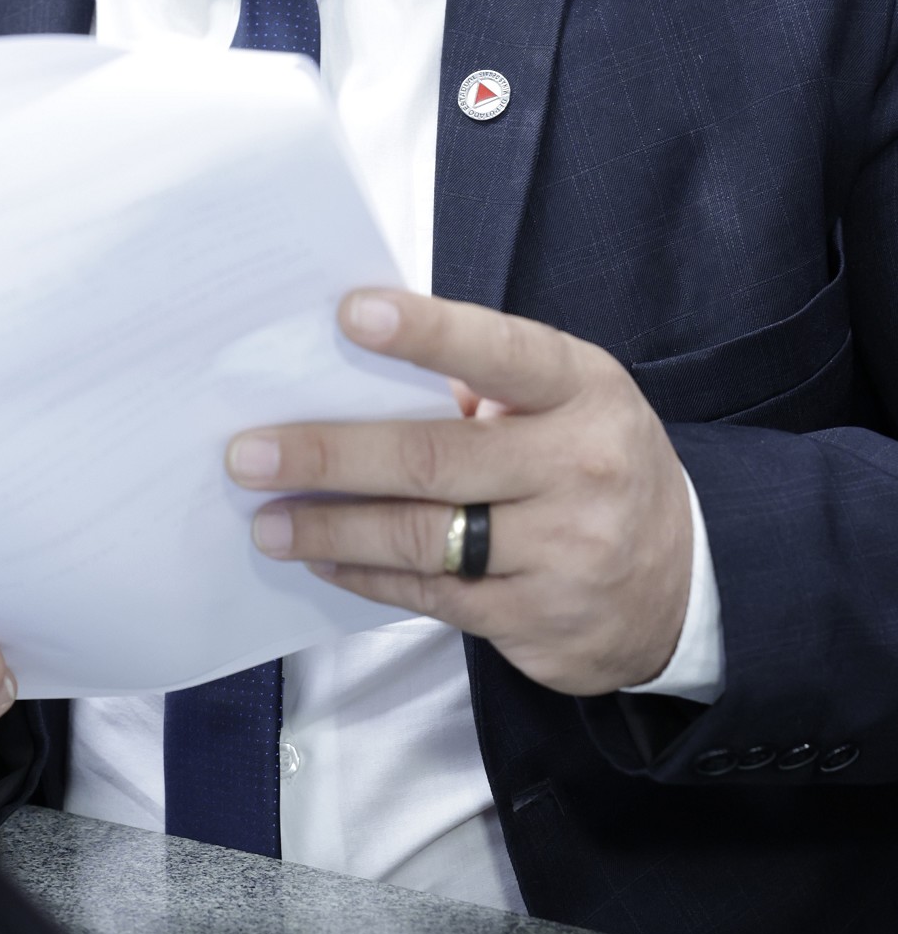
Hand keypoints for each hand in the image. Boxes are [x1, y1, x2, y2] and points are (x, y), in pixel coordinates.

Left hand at [227, 290, 693, 696]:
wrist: (685, 581)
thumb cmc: (593, 459)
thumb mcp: (568, 400)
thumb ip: (486, 385)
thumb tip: (357, 375)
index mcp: (582, 391)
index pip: (499, 352)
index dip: (425, 332)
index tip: (348, 312)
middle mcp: (579, 468)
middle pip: (433, 458)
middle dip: (328, 453)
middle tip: (248, 453)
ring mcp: (562, 553)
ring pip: (419, 537)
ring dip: (329, 525)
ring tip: (265, 517)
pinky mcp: (536, 622)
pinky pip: (429, 596)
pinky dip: (363, 574)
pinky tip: (321, 556)